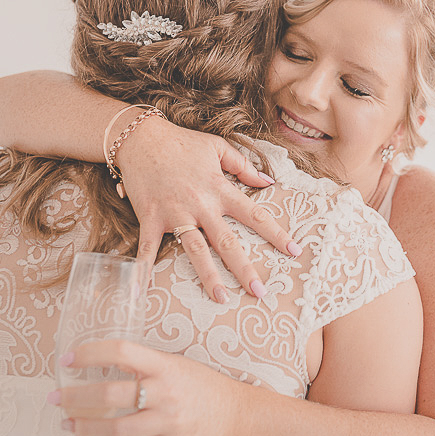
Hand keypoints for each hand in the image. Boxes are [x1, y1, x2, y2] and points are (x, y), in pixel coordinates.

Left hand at [52, 339, 240, 435]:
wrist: (232, 413)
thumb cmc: (200, 385)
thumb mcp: (175, 364)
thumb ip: (143, 366)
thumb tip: (98, 366)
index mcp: (166, 365)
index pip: (122, 352)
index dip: (91, 354)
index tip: (69, 359)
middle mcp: (166, 393)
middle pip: (111, 394)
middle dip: (76, 397)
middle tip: (57, 398)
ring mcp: (167, 422)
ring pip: (115, 428)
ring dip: (84, 427)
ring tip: (68, 423)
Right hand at [118, 116, 299, 301]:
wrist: (140, 138)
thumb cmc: (181, 142)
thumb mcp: (217, 148)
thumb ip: (244, 166)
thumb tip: (269, 181)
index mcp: (219, 189)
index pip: (254, 214)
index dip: (276, 233)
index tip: (294, 251)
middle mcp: (200, 205)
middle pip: (227, 241)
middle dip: (245, 268)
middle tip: (260, 291)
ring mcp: (174, 213)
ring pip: (195, 250)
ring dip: (208, 275)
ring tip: (221, 298)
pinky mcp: (150, 218)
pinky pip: (148, 248)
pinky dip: (144, 270)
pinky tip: (142, 293)